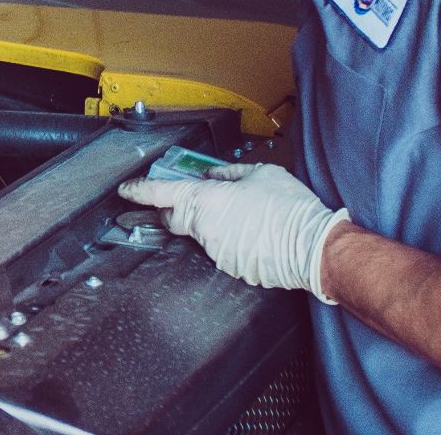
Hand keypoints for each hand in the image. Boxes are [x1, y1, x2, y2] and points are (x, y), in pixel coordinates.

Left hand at [118, 162, 349, 302]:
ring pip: (202, 235)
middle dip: (174, 210)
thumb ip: (229, 173)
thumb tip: (213, 175)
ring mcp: (216, 251)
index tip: (126, 191)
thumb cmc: (290, 207)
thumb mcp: (260, 174)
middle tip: (190, 201)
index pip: (160, 194)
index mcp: (206, 200)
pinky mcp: (231, 267)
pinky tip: (253, 234)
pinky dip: (230, 242)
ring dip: (212, 226)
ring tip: (244, 217)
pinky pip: (222, 251)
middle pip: (174, 219)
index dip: (139, 191)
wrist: (314, 246)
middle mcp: (204, 228)